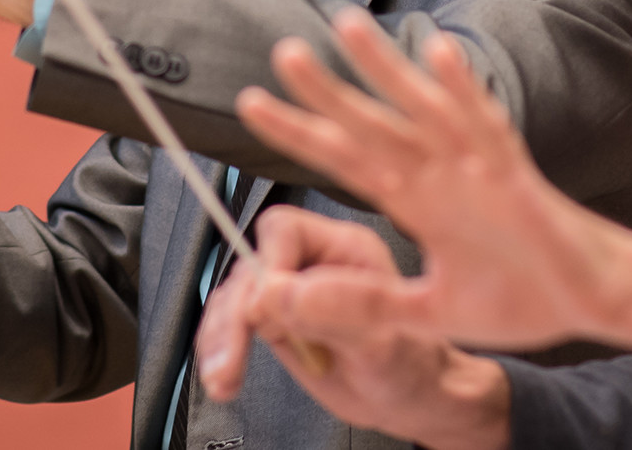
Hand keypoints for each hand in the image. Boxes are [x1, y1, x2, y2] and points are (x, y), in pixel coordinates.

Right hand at [196, 209, 511, 449]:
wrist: (408, 399)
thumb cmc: (413, 365)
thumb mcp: (381, 342)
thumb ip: (330, 314)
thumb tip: (272, 294)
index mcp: (345, 249)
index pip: (286, 231)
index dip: (268, 263)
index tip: (264, 306)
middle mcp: (312, 266)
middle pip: (251, 267)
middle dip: (237, 315)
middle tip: (236, 354)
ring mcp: (290, 296)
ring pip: (233, 298)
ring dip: (221, 337)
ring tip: (226, 375)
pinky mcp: (274, 324)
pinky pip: (230, 327)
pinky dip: (219, 351)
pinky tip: (223, 374)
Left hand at [235, 14, 631, 384]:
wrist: (596, 302)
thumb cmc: (524, 298)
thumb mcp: (428, 313)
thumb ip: (364, 306)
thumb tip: (288, 303)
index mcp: (420, 204)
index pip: (348, 161)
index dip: (301, 133)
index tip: (253, 105)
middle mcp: (441, 177)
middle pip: (372, 125)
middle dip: (327, 91)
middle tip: (282, 53)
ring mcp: (478, 172)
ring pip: (422, 110)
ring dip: (387, 69)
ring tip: (348, 27)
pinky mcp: (515, 179)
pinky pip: (486, 128)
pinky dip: (463, 91)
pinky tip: (439, 53)